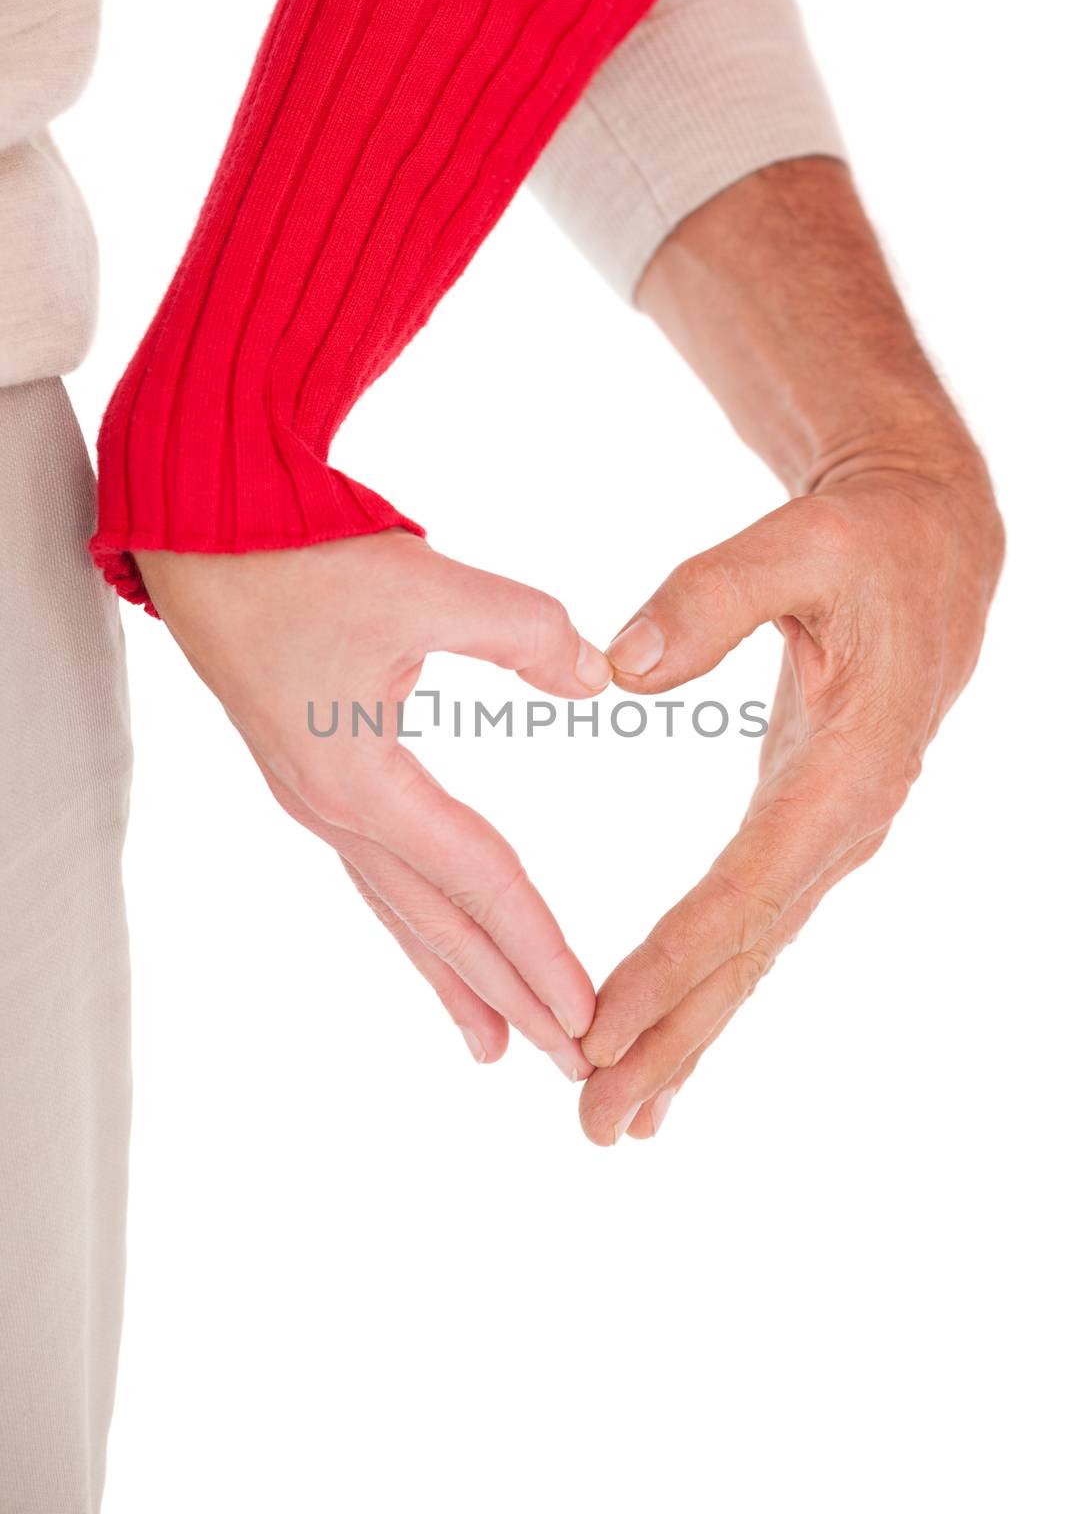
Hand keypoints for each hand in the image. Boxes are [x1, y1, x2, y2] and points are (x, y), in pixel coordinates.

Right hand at [136, 530, 610, 1077]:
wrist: (197, 535)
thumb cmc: (299, 557)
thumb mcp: (424, 584)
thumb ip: (526, 630)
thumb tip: (599, 676)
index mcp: (361, 780)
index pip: (477, 880)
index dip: (538, 947)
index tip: (587, 1015)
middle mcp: (335, 811)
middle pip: (440, 921)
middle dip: (508, 994)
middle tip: (568, 1064)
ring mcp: (317, 802)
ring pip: (402, 909)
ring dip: (455, 975)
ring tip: (493, 1044)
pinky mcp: (313, 779)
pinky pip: (377, 875)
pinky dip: (416, 920)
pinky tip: (434, 938)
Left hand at [577, 451, 1003, 1142]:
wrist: (930, 550)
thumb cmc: (864, 545)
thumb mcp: (799, 544)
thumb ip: (712, 597)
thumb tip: (618, 665)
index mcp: (841, 771)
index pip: (742, 888)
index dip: (671, 963)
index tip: (600, 1030)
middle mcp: (841, 826)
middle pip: (746, 954)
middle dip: (670, 1043)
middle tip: (593, 1125)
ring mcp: (830, 837)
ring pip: (751, 956)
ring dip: (686, 1039)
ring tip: (619, 1121)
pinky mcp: (809, 830)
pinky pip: (753, 926)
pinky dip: (709, 989)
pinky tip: (672, 1040)